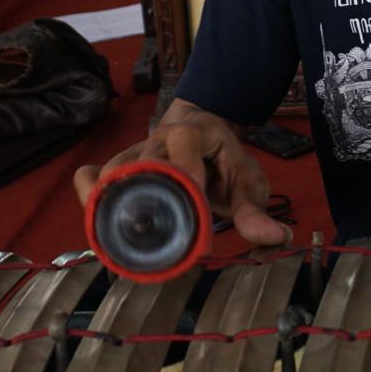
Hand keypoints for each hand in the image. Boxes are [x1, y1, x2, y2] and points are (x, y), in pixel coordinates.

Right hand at [73, 102, 290, 246]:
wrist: (202, 132)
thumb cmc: (225, 158)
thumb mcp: (247, 179)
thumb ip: (254, 209)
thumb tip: (278, 237)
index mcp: (190, 134)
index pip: (183, 152)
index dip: (187, 179)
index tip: (195, 208)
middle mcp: (154, 140)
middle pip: (140, 167)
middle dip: (147, 201)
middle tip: (160, 237)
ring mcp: (132, 153)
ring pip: (109, 176)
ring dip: (112, 206)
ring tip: (126, 239)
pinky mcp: (116, 169)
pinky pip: (92, 180)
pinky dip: (92, 201)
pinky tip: (103, 225)